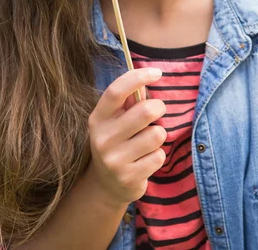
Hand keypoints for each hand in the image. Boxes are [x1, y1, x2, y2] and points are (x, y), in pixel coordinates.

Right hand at [87, 68, 166, 206]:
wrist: (105, 185)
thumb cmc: (117, 141)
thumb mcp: (115, 120)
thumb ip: (129, 101)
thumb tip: (149, 78)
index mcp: (98, 117)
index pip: (117, 91)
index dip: (138, 77)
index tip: (157, 72)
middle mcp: (103, 138)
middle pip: (145, 111)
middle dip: (159, 108)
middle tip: (157, 112)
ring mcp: (114, 160)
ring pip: (156, 134)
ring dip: (158, 134)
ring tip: (148, 140)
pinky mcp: (128, 178)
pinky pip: (159, 156)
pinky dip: (158, 155)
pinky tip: (146, 159)